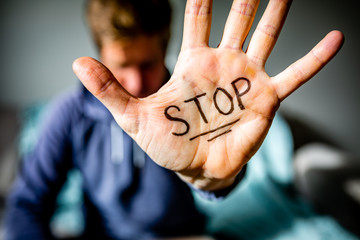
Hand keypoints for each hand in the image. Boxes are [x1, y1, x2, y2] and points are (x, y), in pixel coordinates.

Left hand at [73, 0, 342, 189]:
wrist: (194, 169)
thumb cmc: (166, 144)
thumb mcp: (132, 116)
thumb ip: (108, 89)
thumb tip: (76, 63)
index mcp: (193, 62)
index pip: (196, 16)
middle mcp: (223, 62)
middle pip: (237, 17)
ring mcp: (247, 78)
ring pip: (267, 35)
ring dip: (277, 11)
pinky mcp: (267, 98)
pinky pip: (296, 74)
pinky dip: (315, 59)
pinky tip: (335, 39)